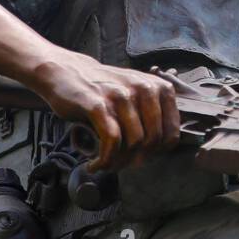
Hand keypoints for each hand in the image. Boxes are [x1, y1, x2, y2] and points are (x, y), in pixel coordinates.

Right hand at [31, 50, 179, 171]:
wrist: (67, 71)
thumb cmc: (104, 89)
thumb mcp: (137, 94)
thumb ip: (153, 114)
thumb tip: (160, 151)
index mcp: (159, 88)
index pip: (171, 134)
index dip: (157, 153)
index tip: (141, 159)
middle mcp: (144, 89)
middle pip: (153, 141)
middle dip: (138, 160)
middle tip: (121, 166)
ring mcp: (121, 96)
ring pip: (133, 142)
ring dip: (119, 162)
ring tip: (107, 165)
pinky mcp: (98, 105)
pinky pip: (111, 139)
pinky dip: (105, 158)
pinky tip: (95, 164)